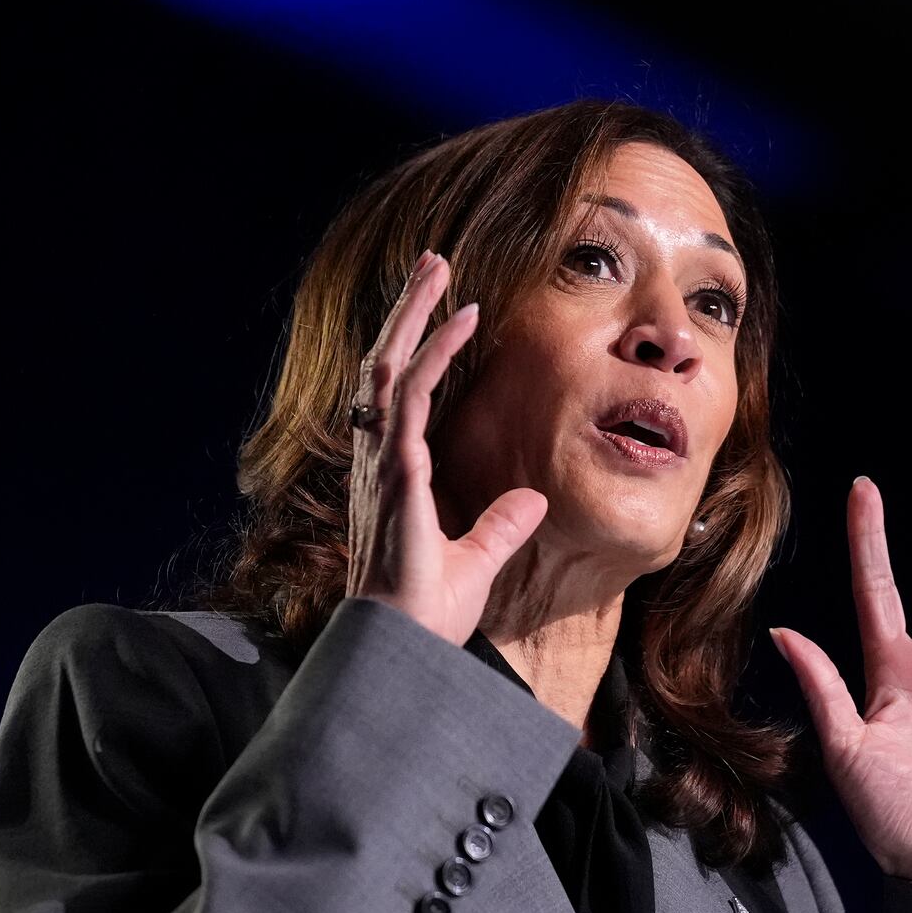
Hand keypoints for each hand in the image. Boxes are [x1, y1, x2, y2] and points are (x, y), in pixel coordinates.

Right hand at [345, 250, 548, 647]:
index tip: (452, 311)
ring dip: (413, 313)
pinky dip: (435, 356)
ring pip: (388, 367)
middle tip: (431, 263)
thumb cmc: (426, 615)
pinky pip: (412, 400)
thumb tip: (532, 501)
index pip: (399, 394)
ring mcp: (383, 464)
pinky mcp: (398, 474)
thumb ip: (501, 526)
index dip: (419, 348)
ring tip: (437, 267)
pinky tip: (462, 321)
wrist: (404, 650)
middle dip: (406, 310)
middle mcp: (379, 461)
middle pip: (383, 365)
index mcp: (391, 476)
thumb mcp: (476, 561)